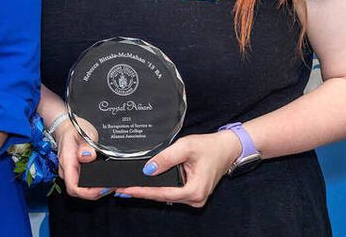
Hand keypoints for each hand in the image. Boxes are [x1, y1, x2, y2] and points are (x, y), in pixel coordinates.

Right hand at [54, 118, 112, 200]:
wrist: (66, 126)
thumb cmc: (74, 128)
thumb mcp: (83, 132)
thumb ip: (86, 144)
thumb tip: (88, 156)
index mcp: (67, 162)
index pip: (74, 187)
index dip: (89, 193)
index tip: (103, 188)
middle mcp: (67, 170)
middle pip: (78, 191)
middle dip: (95, 193)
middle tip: (111, 187)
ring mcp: (70, 171)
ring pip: (81, 189)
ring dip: (95, 191)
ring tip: (109, 185)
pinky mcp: (75, 171)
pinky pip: (82, 183)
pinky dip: (93, 185)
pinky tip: (103, 181)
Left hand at [115, 130, 240, 206]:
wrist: (227, 149)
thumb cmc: (210, 147)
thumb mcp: (185, 147)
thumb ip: (165, 157)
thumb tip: (147, 169)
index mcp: (195, 190)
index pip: (162, 194)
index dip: (142, 191)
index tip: (125, 189)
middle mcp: (195, 199)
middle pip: (162, 197)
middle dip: (140, 192)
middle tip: (119, 188)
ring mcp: (193, 197)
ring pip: (165, 196)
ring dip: (147, 191)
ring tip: (127, 187)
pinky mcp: (191, 193)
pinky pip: (170, 192)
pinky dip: (157, 188)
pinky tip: (143, 185)